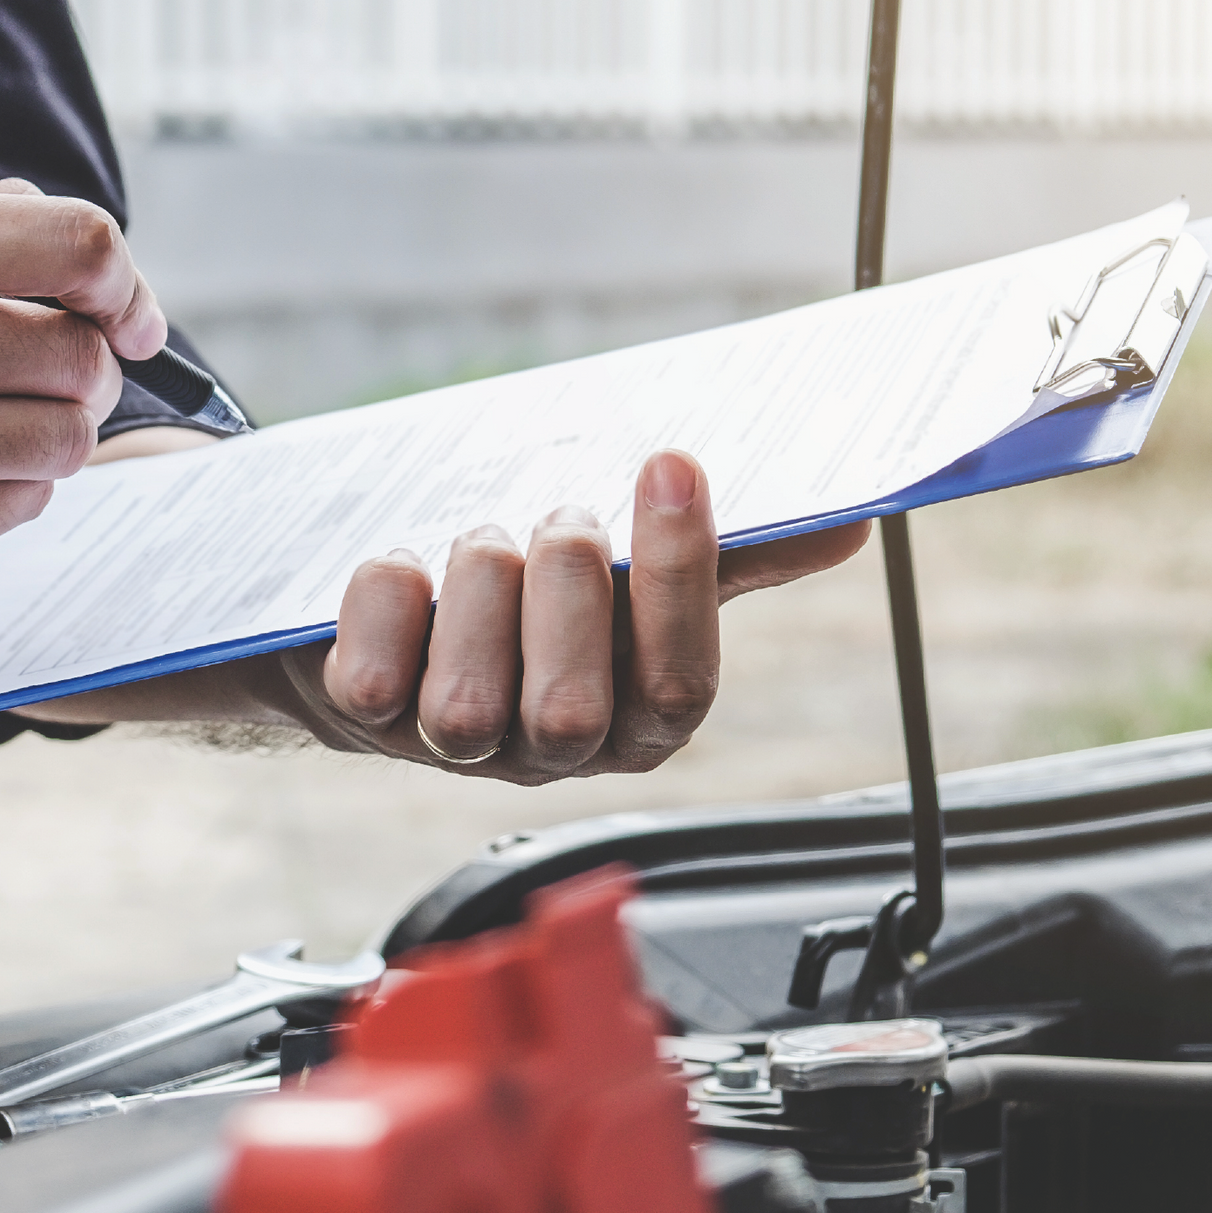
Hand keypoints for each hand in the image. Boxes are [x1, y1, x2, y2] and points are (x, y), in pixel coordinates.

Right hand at [0, 181, 163, 635]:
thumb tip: (51, 229)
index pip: (76, 244)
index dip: (124, 286)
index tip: (128, 315)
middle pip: (83, 356)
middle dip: (82, 372)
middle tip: (39, 379)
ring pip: (65, 442)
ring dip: (46, 440)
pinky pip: (14, 510)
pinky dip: (2, 496)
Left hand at [284, 449, 867, 784]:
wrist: (393, 608)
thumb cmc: (531, 586)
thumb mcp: (631, 569)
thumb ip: (727, 557)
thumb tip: (847, 523)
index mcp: (635, 716)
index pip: (680, 684)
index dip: (680, 575)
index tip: (670, 464)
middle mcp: (549, 748)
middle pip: (574, 711)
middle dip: (567, 592)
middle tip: (559, 518)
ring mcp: (451, 745)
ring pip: (468, 704)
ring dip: (478, 588)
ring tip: (480, 542)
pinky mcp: (364, 720)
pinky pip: (372, 678)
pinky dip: (385, 598)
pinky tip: (403, 570)